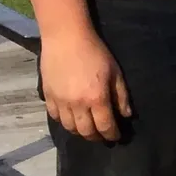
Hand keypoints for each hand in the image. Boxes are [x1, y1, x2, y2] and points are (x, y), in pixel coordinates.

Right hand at [40, 24, 130, 142]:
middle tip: (102, 136)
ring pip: (69, 127)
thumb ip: (121, 96)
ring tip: (87, 130)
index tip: (116, 137)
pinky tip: (71, 119)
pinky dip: (64, 122)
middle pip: (86, 132)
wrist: (66, 38)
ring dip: (80, 132)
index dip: (112, 135)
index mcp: (97, 98)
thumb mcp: (115, 72)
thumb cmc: (95, 52)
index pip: (105, 126)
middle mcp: (77, 104)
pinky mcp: (48, 96)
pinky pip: (55, 117)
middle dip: (96, 137)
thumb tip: (126, 115)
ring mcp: (61, 101)